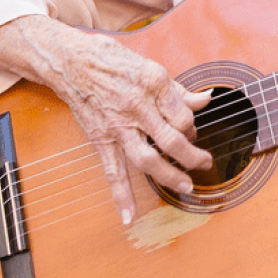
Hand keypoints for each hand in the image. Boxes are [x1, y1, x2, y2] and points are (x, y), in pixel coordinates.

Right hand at [0, 16, 212, 223]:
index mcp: (153, 83)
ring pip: (148, 159)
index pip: (183, 115)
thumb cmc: (112, 60)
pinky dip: (120, 195)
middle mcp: (137, 106)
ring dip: (169, 176)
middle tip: (205, 163)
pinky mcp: (101, 139)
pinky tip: (129, 216)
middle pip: (171, 139)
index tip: (193, 130)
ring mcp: (118, 125)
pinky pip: (112, 171)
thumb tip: (206, 100)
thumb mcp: (151, 66)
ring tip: (186, 187)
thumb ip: (179, 90)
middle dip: (192, 156)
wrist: (71, 62)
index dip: (193, 126)